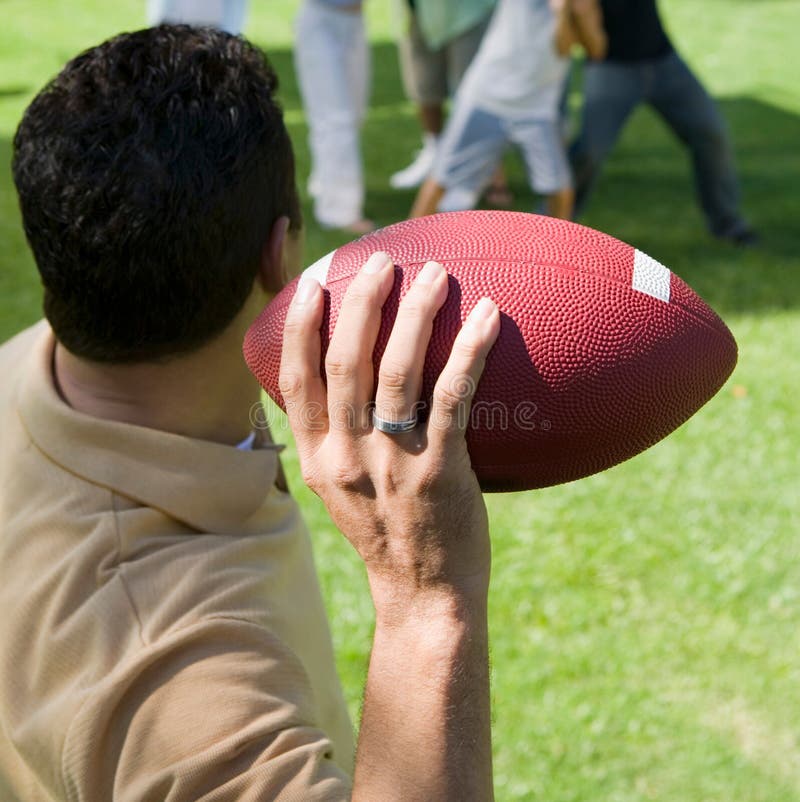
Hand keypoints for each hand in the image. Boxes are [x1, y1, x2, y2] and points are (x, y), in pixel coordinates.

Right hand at [279, 251, 500, 612]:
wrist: (424, 593)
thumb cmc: (389, 533)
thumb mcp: (343, 489)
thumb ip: (338, 439)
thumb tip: (350, 385)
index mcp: (317, 458)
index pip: (294, 381)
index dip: (302, 327)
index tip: (316, 283)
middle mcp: (346, 456)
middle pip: (345, 361)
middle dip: (362, 301)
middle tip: (383, 261)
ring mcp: (391, 463)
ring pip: (397, 371)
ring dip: (416, 314)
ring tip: (435, 273)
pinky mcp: (439, 470)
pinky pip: (452, 396)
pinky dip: (469, 350)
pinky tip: (488, 316)